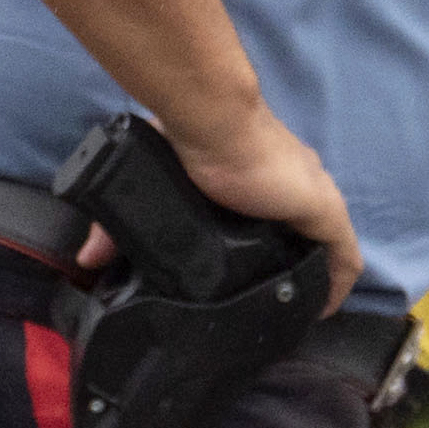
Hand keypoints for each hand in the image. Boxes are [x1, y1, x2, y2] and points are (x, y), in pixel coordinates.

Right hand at [135, 100, 363, 309]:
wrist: (211, 121)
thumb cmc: (186, 136)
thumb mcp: (152, 180)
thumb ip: (120, 221)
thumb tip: (86, 256)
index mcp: (262, 171)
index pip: (274, 211)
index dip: (270, 239)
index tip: (256, 268)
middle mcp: (294, 182)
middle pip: (303, 229)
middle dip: (294, 258)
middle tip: (274, 292)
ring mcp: (313, 195)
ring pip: (326, 244)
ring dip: (318, 271)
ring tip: (300, 304)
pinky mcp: (324, 210)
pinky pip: (342, 256)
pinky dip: (337, 282)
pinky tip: (325, 306)